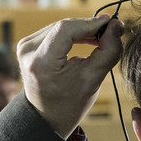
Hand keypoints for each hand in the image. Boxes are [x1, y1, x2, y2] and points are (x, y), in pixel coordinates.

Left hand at [17, 15, 122, 137]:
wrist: (47, 117)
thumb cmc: (70, 103)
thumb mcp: (93, 80)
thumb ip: (108, 51)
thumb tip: (116, 25)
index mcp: (41, 63)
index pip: (66, 29)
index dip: (90, 23)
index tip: (111, 24)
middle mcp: (28, 52)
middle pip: (63, 26)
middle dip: (89, 26)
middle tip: (112, 31)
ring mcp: (25, 47)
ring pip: (60, 27)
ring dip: (82, 29)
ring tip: (102, 37)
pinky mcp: (27, 45)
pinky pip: (54, 32)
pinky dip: (73, 34)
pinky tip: (88, 38)